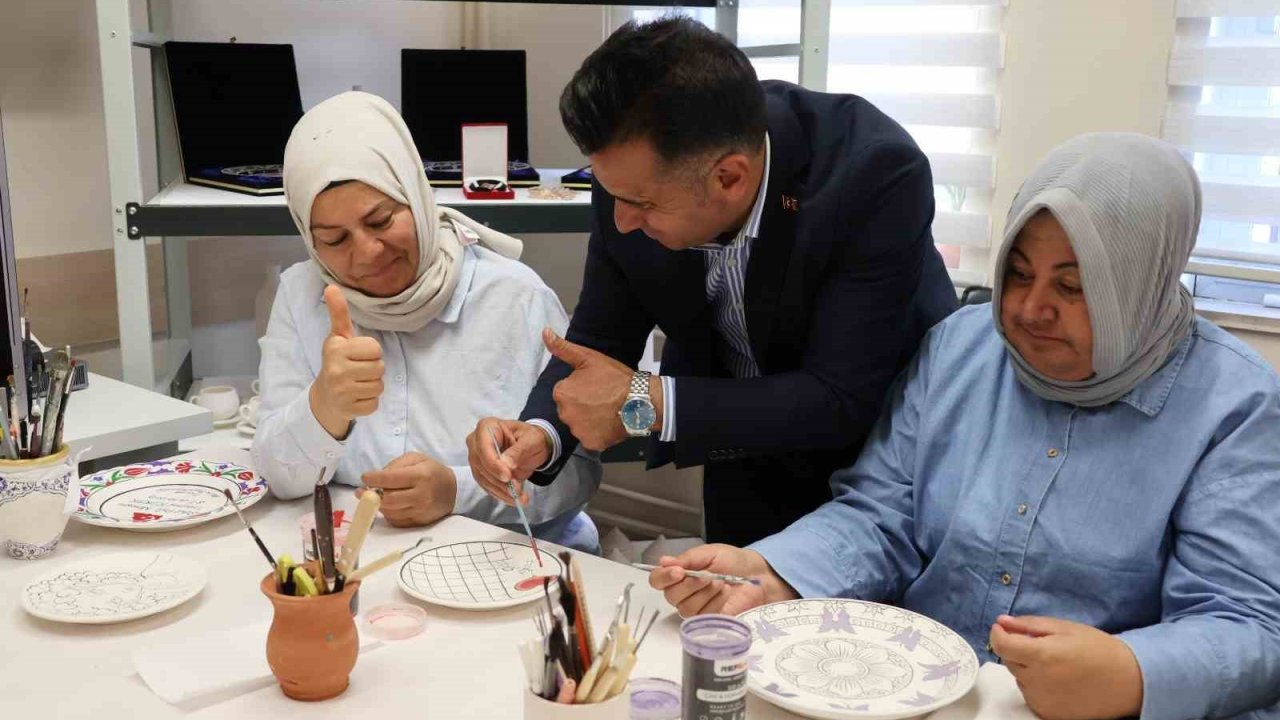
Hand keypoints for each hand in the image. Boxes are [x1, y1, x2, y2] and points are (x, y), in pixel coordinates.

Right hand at [310, 286, 383, 438]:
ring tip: (357, 383)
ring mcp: (342, 392)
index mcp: (336, 349)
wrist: (324, 396)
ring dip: (372, 385)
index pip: (375, 348)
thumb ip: (339, 313)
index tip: (358, 355)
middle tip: (358, 371)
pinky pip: (375, 404)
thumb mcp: (338, 337)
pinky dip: (369, 402)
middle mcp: (337, 370)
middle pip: (379, 368)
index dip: (371, 352)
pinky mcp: (349, 409)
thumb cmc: (337, 361)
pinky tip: (356, 397)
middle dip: (373, 369)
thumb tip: (331, 287)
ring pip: (379, 386)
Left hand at [359, 452, 456, 526]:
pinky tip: (388, 506)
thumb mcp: (417, 458)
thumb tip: (377, 478)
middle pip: (389, 499)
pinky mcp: (418, 522)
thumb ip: (396, 464)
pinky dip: (388, 513)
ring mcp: (420, 511)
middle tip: (361, 492)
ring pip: (390, 512)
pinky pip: (396, 520)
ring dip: (378, 505)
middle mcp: (421, 495)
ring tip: (375, 497)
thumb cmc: (431, 471)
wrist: (453, 491)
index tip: (365, 477)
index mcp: (421, 476)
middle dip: (371, 496)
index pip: (391, 479)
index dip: (374, 479)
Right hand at [465, 418, 550, 505]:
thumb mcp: (531, 440)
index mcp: (487, 426)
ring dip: (501, 491)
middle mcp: (477, 441)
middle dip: (499, 481)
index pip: (484, 447)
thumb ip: (518, 450)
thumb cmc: (532, 438)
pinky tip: (513, 499)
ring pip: (483, 478)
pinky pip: (487, 486)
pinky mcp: (481, 472)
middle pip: (481, 465)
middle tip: (517, 491)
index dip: (494, 464)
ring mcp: (477, 457)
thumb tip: (506, 465)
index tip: (507, 477)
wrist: (533, 447)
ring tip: (520, 498)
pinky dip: (500, 494)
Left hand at [544, 328, 660, 450]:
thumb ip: (563, 348)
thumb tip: (545, 332)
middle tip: (602, 398)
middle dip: (582, 405)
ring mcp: (578, 430)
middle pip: (570, 409)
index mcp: (561, 393)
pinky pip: (591, 437)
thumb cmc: (614, 378)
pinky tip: (609, 423)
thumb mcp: (588, 358)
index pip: (565, 392)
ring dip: (590, 419)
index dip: (580, 389)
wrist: (639, 400)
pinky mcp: (591, 443)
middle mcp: (564, 414)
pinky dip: (598, 433)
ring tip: (607, 410)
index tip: (595, 386)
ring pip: (580, 424)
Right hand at [648, 544, 797, 617]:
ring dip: (705, 593)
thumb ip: (687, 559)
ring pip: (687, 607)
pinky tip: (726, 593)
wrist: (757, 575)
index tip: (678, 571)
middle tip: (708, 576)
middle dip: (690, 585)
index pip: (658, 580)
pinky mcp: (709, 621)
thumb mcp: (709, 553)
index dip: (664, 577)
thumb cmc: (732, 561)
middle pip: (671, 596)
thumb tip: (664, 561)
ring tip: (721, 582)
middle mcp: (683, 593)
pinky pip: (703, 616)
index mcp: (678, 575)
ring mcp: (695, 609)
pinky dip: (716, 602)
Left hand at [989, 615, 1142, 719]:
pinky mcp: (1048, 714)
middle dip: (1017, 649)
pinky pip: (1030, 694)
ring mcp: (1042, 700)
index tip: (1002, 627)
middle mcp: (1037, 681)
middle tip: (1042, 644)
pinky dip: (1036, 685)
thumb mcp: (1065, 628)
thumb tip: (1002, 621)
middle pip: (1009, 660)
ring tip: (1056, 663)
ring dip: (1027, 667)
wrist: (1128, 682)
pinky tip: (1058, 679)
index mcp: (1042, 656)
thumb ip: (1029, 625)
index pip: (1001, 645)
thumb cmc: (1098, 650)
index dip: (997, 633)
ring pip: (1019, 677)